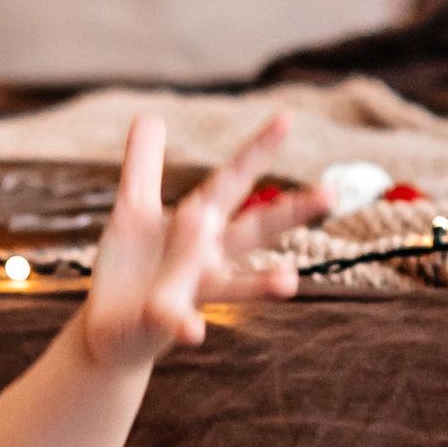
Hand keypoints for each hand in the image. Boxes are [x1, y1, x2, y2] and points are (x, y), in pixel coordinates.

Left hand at [77, 112, 321, 375]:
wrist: (116, 329)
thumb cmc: (132, 267)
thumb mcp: (132, 209)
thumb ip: (143, 166)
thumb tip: (151, 116)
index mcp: (200, 222)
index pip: (234, 180)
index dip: (258, 149)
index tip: (287, 116)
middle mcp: (208, 257)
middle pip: (254, 230)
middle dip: (290, 213)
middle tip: (331, 194)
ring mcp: (191, 291)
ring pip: (232, 285)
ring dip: (262, 285)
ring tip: (289, 283)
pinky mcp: (164, 321)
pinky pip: (177, 322)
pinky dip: (185, 324)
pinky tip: (193, 331)